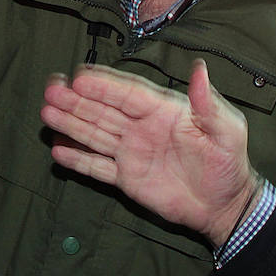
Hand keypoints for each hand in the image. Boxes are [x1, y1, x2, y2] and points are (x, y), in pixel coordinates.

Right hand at [40, 60, 257, 248]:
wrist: (226, 206)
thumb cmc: (229, 164)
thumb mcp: (227, 130)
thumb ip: (209, 103)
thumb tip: (199, 69)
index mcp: (163, 111)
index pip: (128, 93)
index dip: (104, 85)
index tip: (79, 76)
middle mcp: (141, 127)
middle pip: (104, 110)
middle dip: (77, 100)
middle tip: (51, 88)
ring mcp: (132, 152)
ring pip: (96, 134)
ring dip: (71, 123)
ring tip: (46, 112)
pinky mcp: (127, 178)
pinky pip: (98, 167)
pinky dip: (79, 159)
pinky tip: (59, 149)